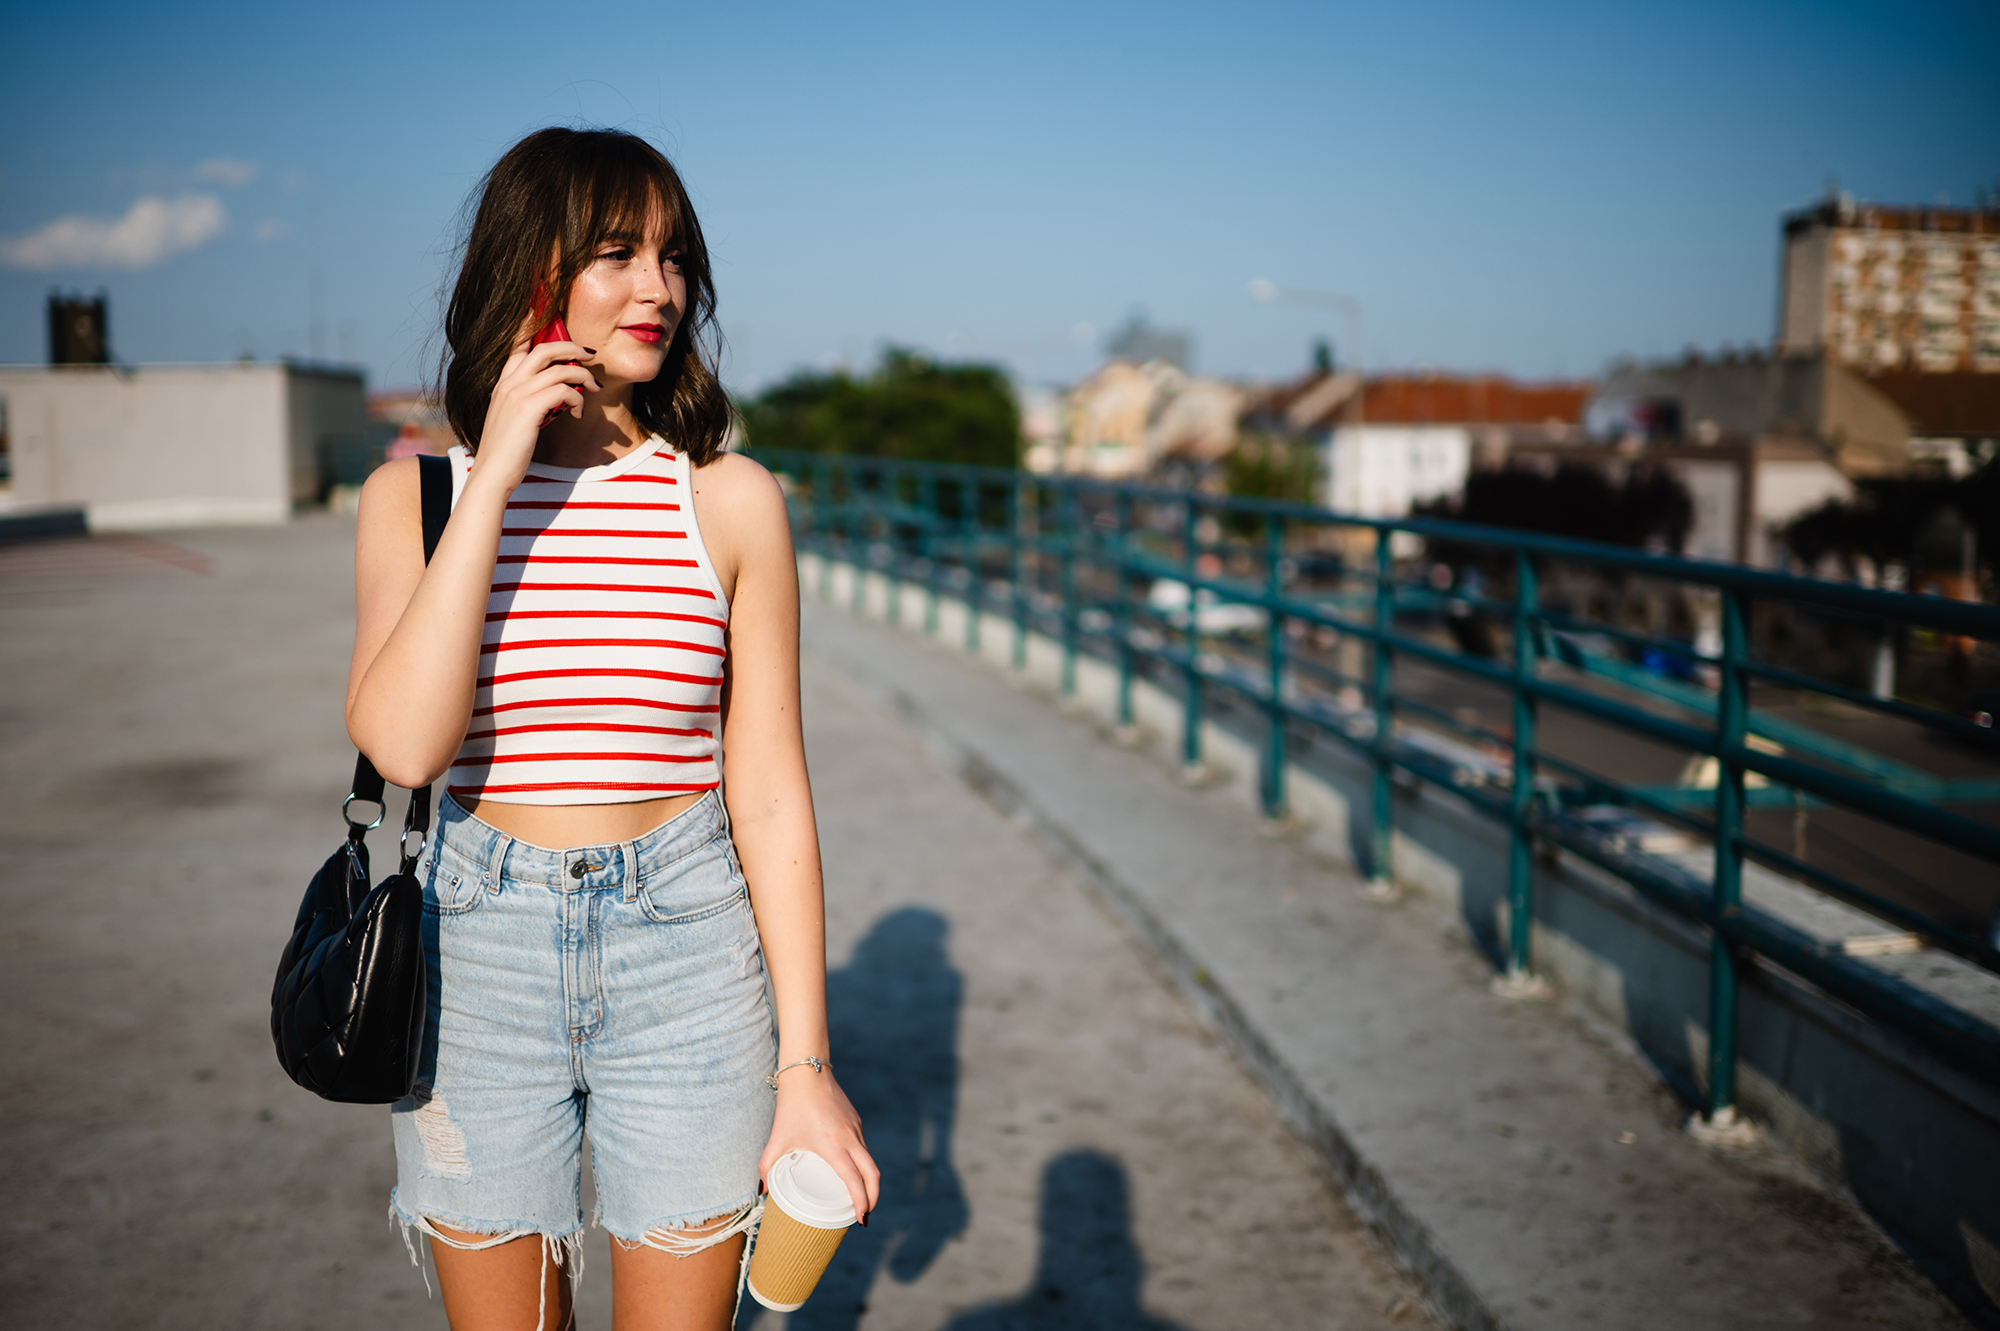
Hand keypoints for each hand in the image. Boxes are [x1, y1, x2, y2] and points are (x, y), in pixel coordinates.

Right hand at [472, 336, 599, 487]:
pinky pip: (565, 390)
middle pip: (544, 348)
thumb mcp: (514, 419)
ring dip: (584, 377)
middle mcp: (508, 383)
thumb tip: (558, 394)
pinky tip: (577, 414)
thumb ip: (530, 401)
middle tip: (591, 355)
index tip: (538, 308)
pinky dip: (578, 400)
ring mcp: (517, 394)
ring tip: (595, 390)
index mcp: (503, 383)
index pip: (516, 344)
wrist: (492, 474)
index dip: (528, 324)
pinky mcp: (529, 408)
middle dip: (572, 347)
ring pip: (560, 368)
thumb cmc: (507, 451)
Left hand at [761, 1068, 879, 1226]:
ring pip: (870, 1160)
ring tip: (859, 1197)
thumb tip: (762, 1191)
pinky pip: (864, 1147)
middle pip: (872, 1174)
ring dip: (869, 1181)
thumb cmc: (792, 1106)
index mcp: (834, 1147)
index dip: (862, 1203)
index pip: (855, 1181)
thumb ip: (766, 1167)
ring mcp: (856, 1129)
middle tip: (865, 1215)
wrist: (807, 1072)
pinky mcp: (856, 1121)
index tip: (862, 1219)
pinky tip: (853, 1170)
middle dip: (873, 1198)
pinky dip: (863, 1164)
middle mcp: (850, 1139)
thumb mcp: (777, 1139)